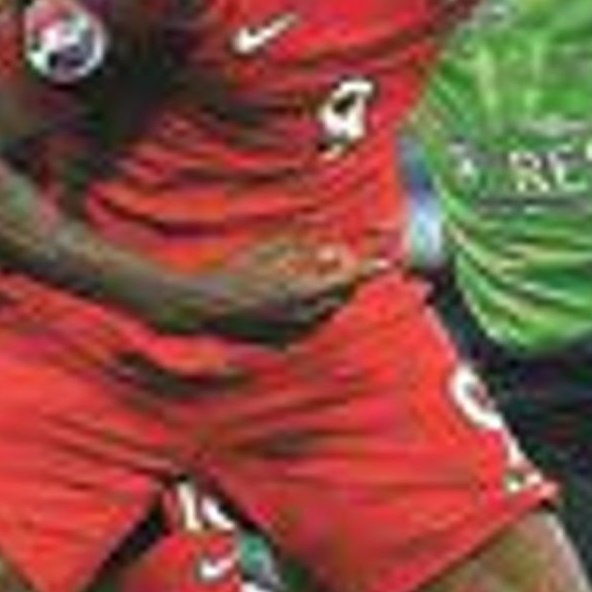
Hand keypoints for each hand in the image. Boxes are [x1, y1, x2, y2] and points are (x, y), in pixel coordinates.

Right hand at [160, 238, 388, 344]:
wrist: (205, 306)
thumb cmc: (235, 270)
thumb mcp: (270, 249)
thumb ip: (305, 249)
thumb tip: (330, 251)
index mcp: (300, 289)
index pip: (346, 278)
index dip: (367, 269)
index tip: (386, 262)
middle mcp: (302, 315)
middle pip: (341, 296)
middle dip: (343, 277)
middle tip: (333, 258)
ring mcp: (294, 331)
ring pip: (327, 311)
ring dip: (327, 293)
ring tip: (306, 275)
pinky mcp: (284, 342)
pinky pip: (311, 324)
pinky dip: (313, 309)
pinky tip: (294, 296)